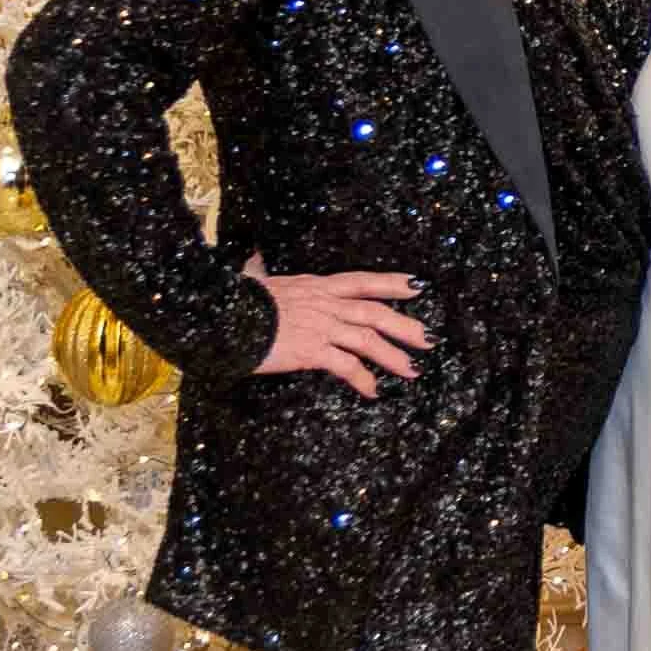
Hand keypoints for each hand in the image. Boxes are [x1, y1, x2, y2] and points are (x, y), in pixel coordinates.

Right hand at [244, 254, 432, 397]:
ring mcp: (320, 326)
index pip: (362, 281)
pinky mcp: (311, 350)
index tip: (416, 287)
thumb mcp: (255, 281)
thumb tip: (252, 259)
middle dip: (406, 326)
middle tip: (428, 340)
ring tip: (411, 370)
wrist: (222, 316)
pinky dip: (363, 379)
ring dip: (393, 356)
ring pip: (368, 339)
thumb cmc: (237, 301)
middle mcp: (324, 303)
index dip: (391, 283)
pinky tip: (373, 391)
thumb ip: (259, 272)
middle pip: (375, 311)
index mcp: (316, 286)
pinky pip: (346, 366)